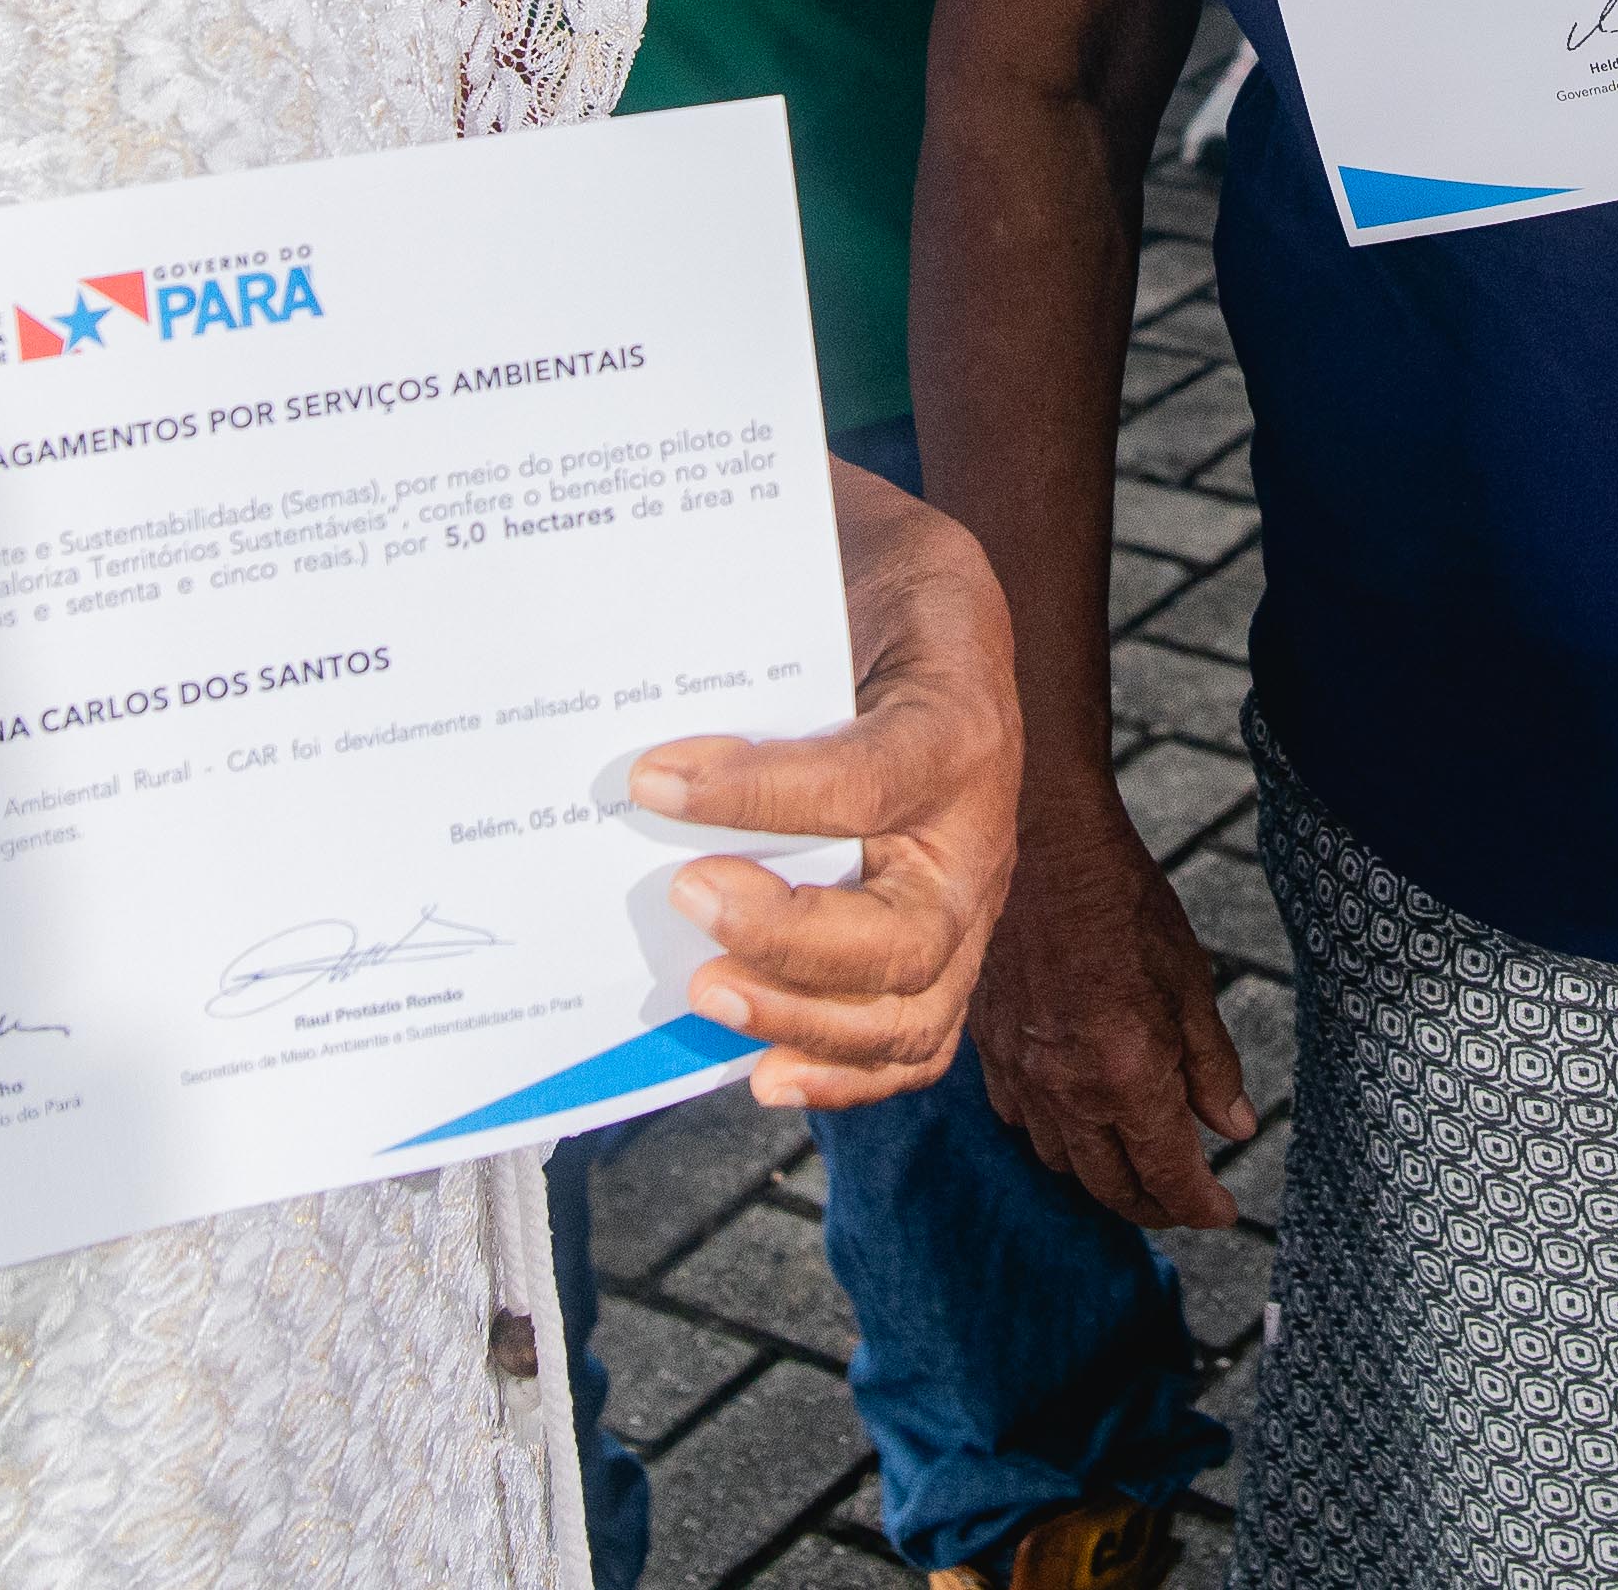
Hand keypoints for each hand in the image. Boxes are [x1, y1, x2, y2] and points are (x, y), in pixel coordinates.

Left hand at [633, 460, 1020, 1107]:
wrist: (929, 608)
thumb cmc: (870, 577)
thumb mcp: (844, 540)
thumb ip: (763, 580)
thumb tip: (638, 619)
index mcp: (959, 719)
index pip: (871, 779)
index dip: (762, 794)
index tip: (652, 779)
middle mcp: (978, 832)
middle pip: (908, 931)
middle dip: (789, 934)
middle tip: (684, 891)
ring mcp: (964, 905)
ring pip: (913, 1008)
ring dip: (803, 1018)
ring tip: (704, 990)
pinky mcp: (938, 948)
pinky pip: (913, 1041)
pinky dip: (843, 1077)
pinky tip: (761, 1076)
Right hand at [966, 774, 1253, 1228]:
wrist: (1039, 843)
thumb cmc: (1123, 901)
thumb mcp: (1191, 980)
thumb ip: (1211, 1065)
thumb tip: (1233, 1129)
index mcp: (1128, 1077)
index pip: (1168, 1175)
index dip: (1200, 1205)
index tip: (1222, 1213)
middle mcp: (1067, 1091)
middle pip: (1110, 1187)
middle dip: (1154, 1205)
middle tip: (1184, 1201)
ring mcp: (1019, 1074)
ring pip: (1061, 1161)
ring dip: (1101, 1174)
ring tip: (1133, 1163)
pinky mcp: (986, 1049)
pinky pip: (1019, 1120)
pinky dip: (1052, 1134)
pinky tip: (1073, 1115)